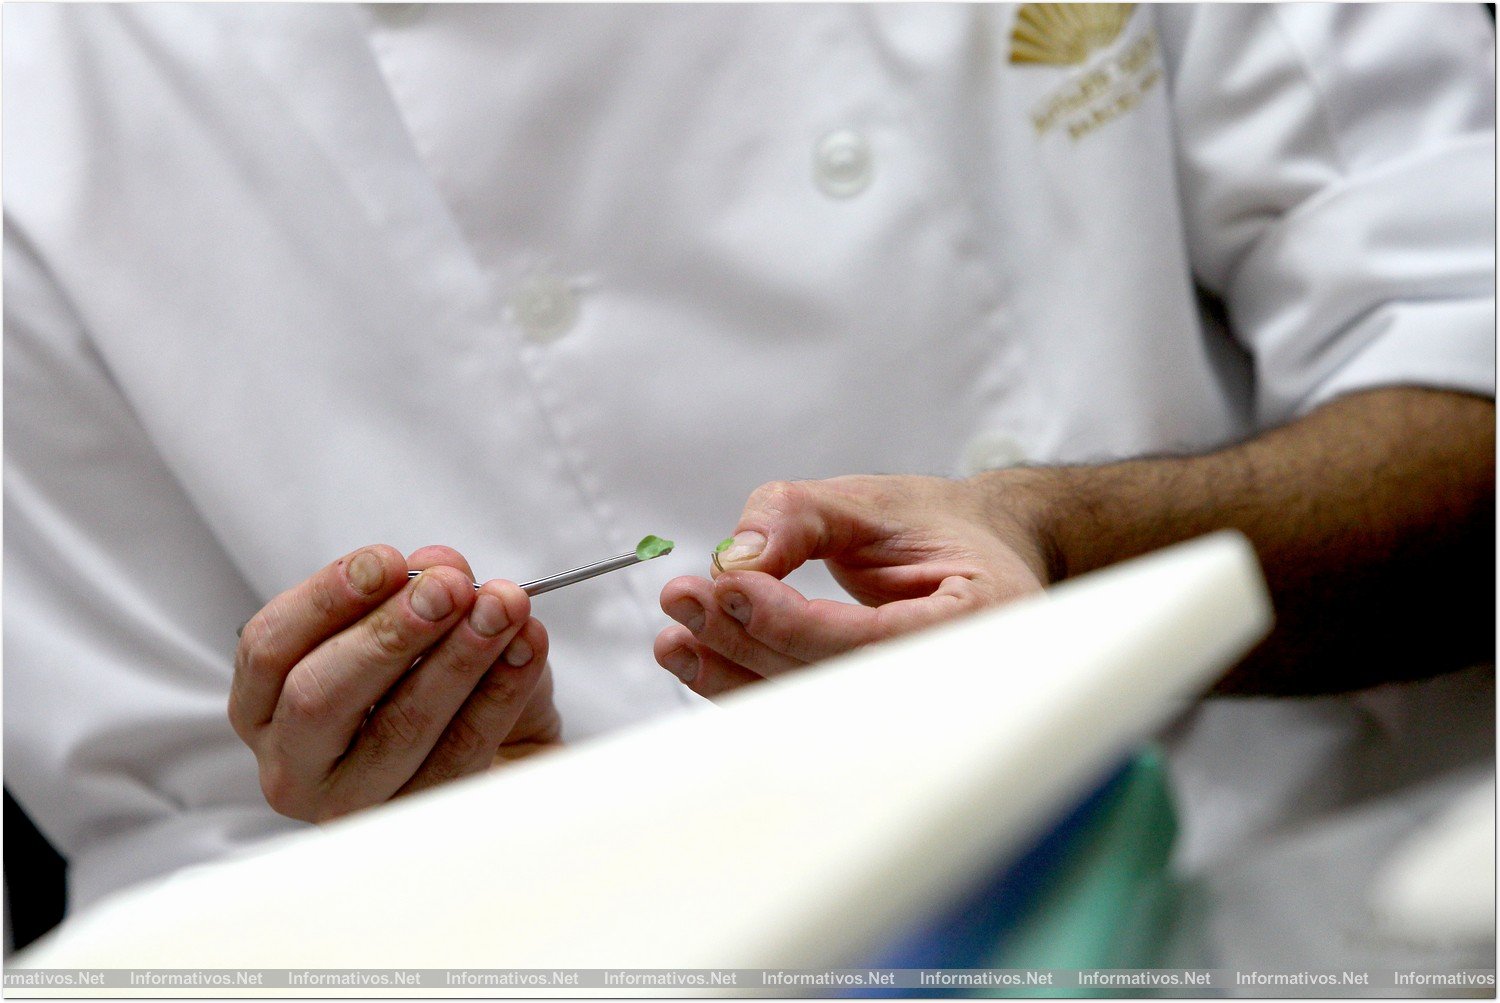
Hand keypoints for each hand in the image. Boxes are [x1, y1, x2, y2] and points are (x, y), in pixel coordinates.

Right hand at [229, 545, 558, 821]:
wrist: (498, 756)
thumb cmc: (434, 685)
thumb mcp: (422, 624)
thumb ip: (421, 590)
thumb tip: (438, 568)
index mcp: (265, 705)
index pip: (269, 648)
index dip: (327, 599)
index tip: (386, 561)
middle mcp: (293, 763)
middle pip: (320, 695)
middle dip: (391, 633)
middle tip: (449, 588)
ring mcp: (349, 805)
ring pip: (397, 729)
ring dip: (457, 658)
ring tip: (501, 609)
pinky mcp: (416, 824)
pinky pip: (461, 754)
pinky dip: (500, 693)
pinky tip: (525, 648)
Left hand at [654, 475, 1050, 696]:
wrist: (971, 557)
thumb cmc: (932, 527)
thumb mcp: (870, 500)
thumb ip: (799, 516)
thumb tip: (735, 559)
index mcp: (979, 618)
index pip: (872, 640)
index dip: (793, 622)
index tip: (728, 587)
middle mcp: (956, 681)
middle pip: (834, 682)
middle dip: (749, 644)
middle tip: (686, 601)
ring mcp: (915, 712)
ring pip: (810, 711)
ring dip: (732, 675)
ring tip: (676, 636)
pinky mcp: (868, 721)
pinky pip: (800, 715)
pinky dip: (743, 687)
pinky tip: (694, 659)